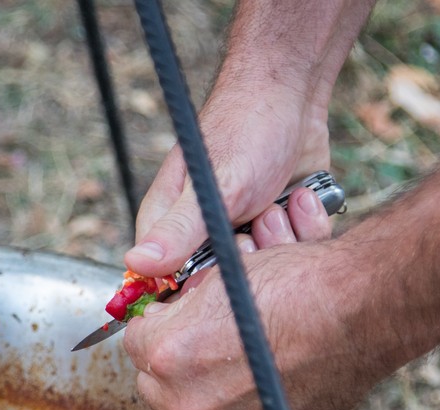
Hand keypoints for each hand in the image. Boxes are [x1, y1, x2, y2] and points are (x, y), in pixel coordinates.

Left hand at [122, 187, 362, 409]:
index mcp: (169, 354)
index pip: (135, 339)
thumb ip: (182, 299)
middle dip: (171, 354)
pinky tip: (261, 369)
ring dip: (202, 379)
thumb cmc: (297, 283)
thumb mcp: (221, 273)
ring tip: (234, 348)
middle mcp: (192, 401)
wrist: (363, 310)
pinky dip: (239, 399)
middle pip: (155, 380)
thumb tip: (168, 307)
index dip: (159, 319)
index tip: (176, 310)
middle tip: (199, 331)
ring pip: (192, 403)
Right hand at [124, 85, 330, 278]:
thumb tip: (135, 264)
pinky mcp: (275, 228)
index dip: (199, 287)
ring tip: (280, 202)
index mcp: (169, 225)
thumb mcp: (213, 186)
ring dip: (280, 240)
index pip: (170, 283)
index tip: (224, 270)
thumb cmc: (245, 127)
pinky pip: (291, 252)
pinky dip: (303, 229)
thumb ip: (177, 230)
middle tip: (259, 219)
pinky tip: (300, 199)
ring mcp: (242, 231)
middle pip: (221, 282)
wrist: (295, 93)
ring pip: (262, 269)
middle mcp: (203, 233)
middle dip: (249, 259)